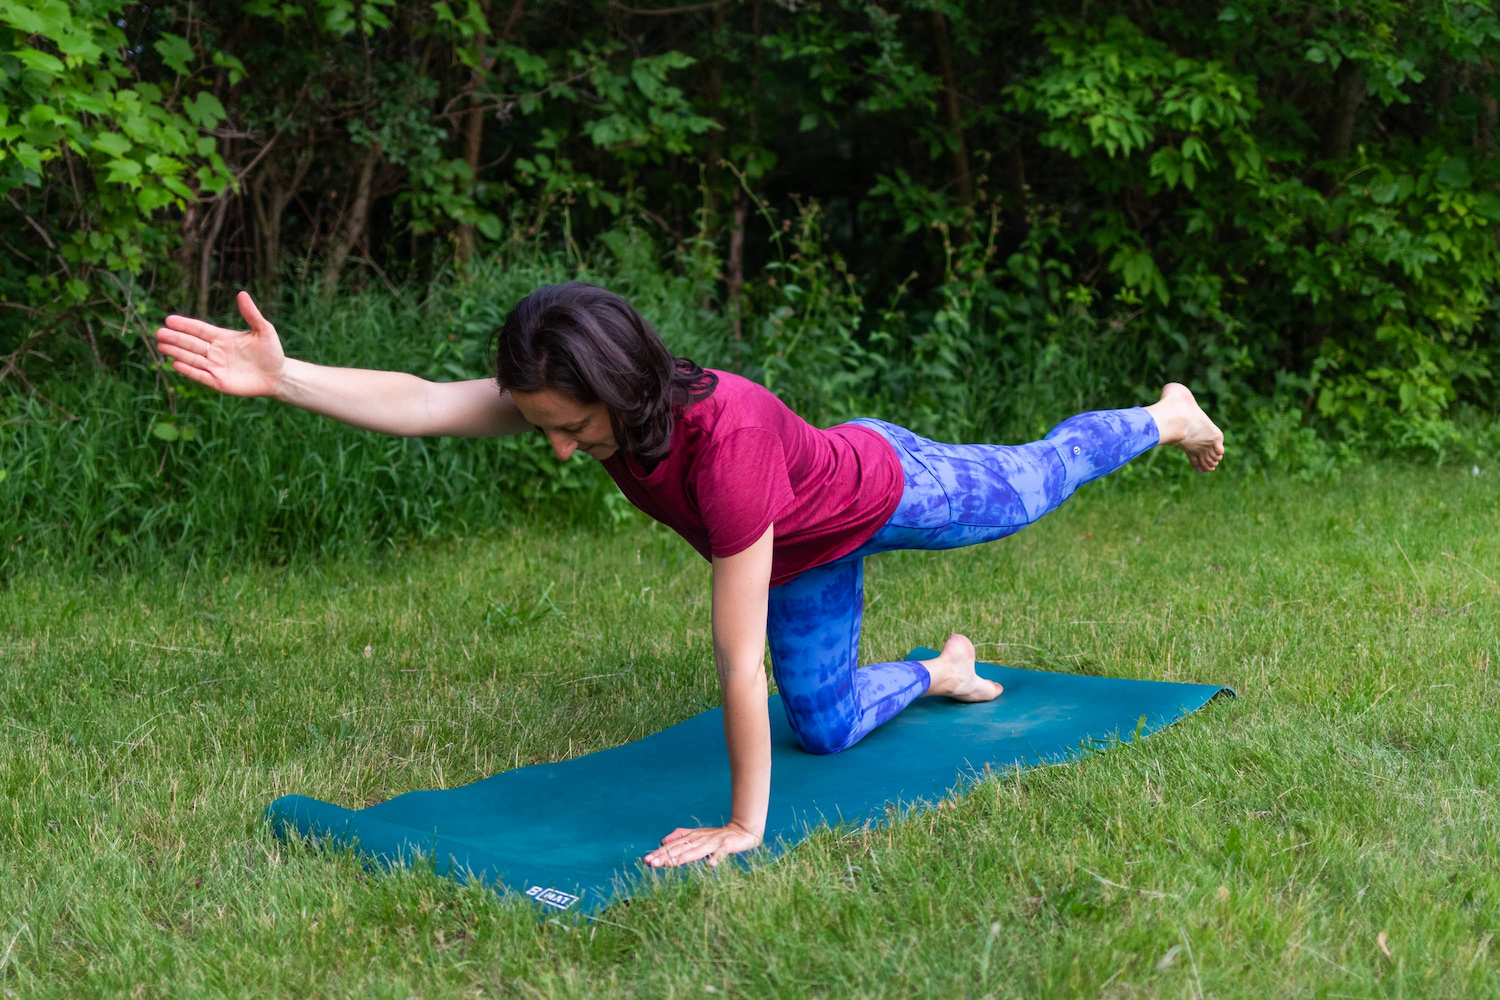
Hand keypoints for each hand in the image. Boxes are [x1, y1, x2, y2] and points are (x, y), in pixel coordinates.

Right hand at [155, 290, 285, 397]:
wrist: (279, 377)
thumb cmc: (272, 352)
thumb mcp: (264, 331)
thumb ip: (251, 314)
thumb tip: (242, 293)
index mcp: (223, 337)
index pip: (200, 330)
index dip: (185, 325)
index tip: (169, 319)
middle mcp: (216, 351)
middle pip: (192, 344)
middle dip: (176, 338)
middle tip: (159, 333)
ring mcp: (216, 367)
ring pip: (192, 358)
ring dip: (177, 353)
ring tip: (161, 346)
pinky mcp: (218, 382)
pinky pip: (200, 375)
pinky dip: (188, 370)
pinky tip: (175, 363)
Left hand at [644, 820, 762, 867]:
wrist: (742, 830)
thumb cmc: (717, 836)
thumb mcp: (697, 836)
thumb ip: (680, 836)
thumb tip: (662, 840)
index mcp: (692, 838)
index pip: (673, 846)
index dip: (660, 853)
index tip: (646, 861)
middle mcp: (700, 839)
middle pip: (680, 849)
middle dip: (666, 856)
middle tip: (651, 863)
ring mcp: (713, 842)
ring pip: (696, 851)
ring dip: (684, 857)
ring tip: (671, 864)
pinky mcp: (726, 845)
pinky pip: (721, 853)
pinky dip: (716, 858)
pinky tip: (710, 865)